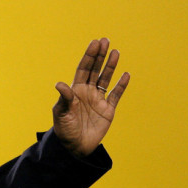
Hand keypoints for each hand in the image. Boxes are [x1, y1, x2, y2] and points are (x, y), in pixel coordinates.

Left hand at [52, 38, 129, 156]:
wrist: (74, 147)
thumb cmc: (64, 129)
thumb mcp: (61, 113)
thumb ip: (64, 98)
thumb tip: (61, 84)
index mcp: (75, 90)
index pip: (83, 69)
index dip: (89, 56)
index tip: (95, 44)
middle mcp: (87, 92)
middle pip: (95, 70)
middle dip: (100, 56)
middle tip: (105, 41)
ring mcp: (98, 100)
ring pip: (106, 79)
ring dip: (111, 66)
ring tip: (116, 51)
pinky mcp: (108, 110)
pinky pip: (116, 95)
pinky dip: (121, 85)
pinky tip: (126, 74)